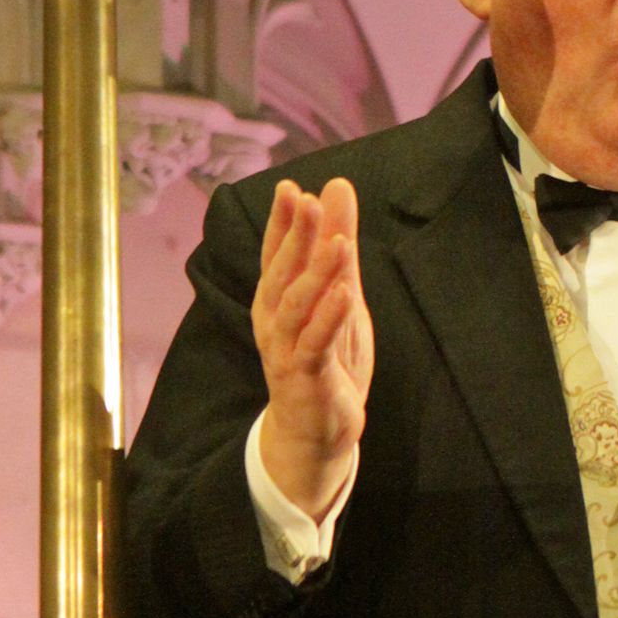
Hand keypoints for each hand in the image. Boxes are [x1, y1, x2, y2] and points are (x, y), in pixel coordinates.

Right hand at [252, 177, 373, 520]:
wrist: (317, 431)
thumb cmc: (326, 356)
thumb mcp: (338, 293)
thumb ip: (337, 242)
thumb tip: (336, 187)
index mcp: (276, 299)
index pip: (276, 254)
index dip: (282, 222)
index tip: (290, 187)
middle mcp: (273, 321)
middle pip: (282, 272)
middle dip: (295, 236)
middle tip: (307, 201)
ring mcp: (285, 349)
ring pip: (297, 305)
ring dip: (316, 273)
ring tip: (338, 242)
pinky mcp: (305, 376)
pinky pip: (315, 343)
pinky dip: (329, 318)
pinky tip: (345, 293)